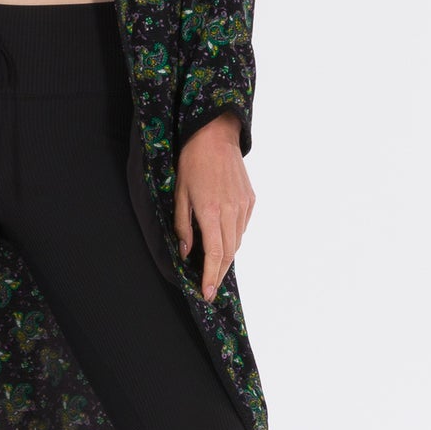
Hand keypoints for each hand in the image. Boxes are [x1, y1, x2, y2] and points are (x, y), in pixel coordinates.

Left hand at [174, 112, 253, 300]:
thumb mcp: (179, 195)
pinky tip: (223, 240)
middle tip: (210, 288)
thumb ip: (183, 226)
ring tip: (214, 268)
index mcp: (211, 212)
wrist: (216, 136)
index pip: (214, 254)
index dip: (210, 276)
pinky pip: (242, 227)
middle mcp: (231, 212)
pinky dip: (232, 238)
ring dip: (225, 258)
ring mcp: (244, 206)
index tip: (207, 293)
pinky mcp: (250, 200)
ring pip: (237, 242)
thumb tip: (187, 251)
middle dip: (218, 274)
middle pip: (228, 253)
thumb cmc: (193, 163)